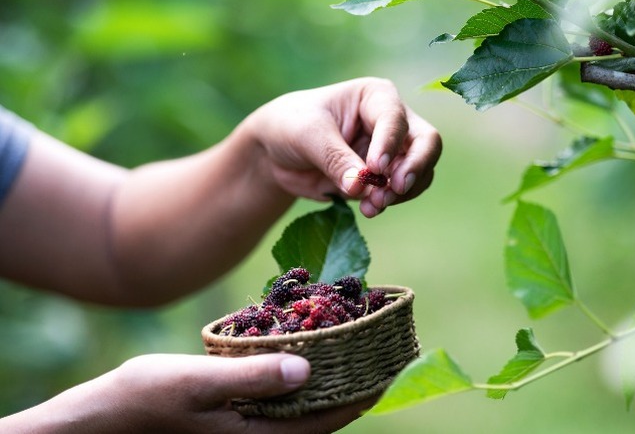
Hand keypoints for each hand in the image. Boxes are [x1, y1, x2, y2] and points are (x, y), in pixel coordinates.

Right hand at [2, 353, 371, 433]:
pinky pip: (285, 396)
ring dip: (334, 375)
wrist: (103, 419)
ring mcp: (252, 427)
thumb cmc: (144, 400)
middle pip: (327, 411)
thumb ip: (253, 378)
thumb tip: (309, 370)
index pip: (332, 418)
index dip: (368, 390)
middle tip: (385, 348)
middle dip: (357, 381)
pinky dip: (304, 373)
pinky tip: (309, 348)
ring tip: (357, 342)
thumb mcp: (198, 383)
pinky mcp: (240, 415)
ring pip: (308, 403)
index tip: (396, 364)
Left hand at [243, 77, 441, 217]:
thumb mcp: (308, 135)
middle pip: (426, 143)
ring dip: (401, 192)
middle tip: (394, 189)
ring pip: (419, 171)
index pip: (396, 120)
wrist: (276, 152)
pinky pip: (401, 192)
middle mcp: (392, 122)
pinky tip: (368, 209)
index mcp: (376, 97)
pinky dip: (390, 203)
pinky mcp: (384, 178)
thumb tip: (361, 186)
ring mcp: (392, 151)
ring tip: (372, 206)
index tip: (376, 168)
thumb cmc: (291, 126)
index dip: (390, 144)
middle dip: (414, 168)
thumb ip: (336, 159)